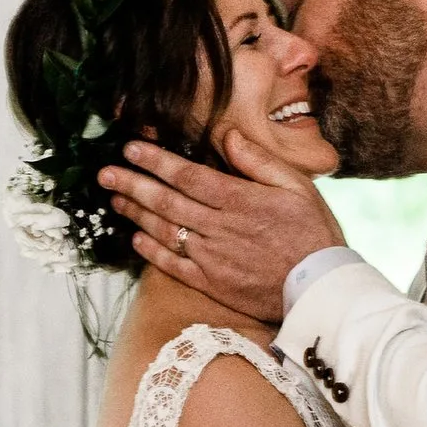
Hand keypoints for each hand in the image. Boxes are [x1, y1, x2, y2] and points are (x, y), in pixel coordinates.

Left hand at [97, 132, 346, 323]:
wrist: (321, 289)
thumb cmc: (314, 234)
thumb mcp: (298, 186)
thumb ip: (259, 161)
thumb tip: (228, 136)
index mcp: (240, 201)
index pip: (188, 175)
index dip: (156, 160)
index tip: (131, 148)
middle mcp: (220, 228)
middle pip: (167, 201)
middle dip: (133, 184)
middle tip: (105, 172)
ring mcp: (213, 258)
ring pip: (165, 231)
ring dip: (136, 214)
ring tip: (114, 198)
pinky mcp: (212, 284)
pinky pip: (173, 265)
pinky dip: (151, 252)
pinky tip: (135, 239)